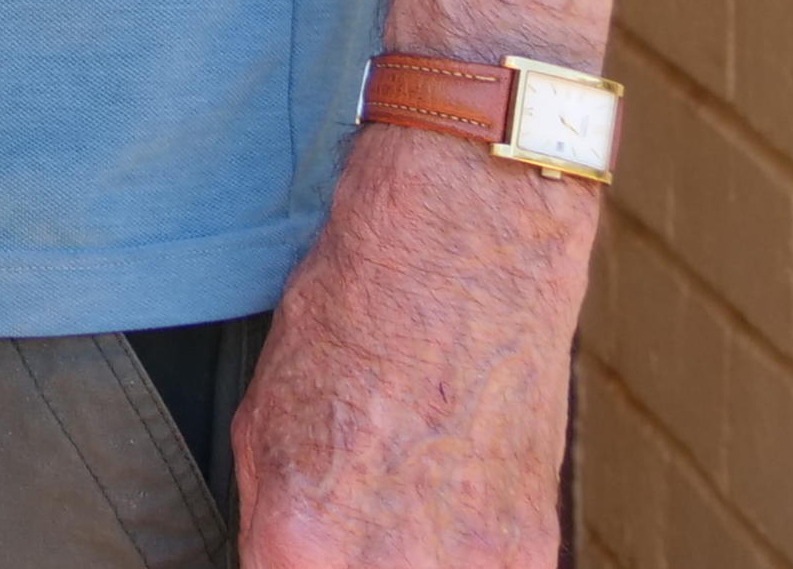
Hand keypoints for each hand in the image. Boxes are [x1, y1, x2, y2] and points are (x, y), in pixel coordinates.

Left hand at [232, 125, 594, 564]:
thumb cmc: (355, 320)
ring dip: (412, 560)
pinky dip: (468, 553)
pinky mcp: (531, 554)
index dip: (292, 563)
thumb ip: (272, 520)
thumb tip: (282, 564)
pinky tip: (454, 499)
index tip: (304, 548)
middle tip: (357, 515)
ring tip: (405, 503)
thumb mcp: (262, 423)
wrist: (461, 254)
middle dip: (347, 560)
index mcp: (299, 542)